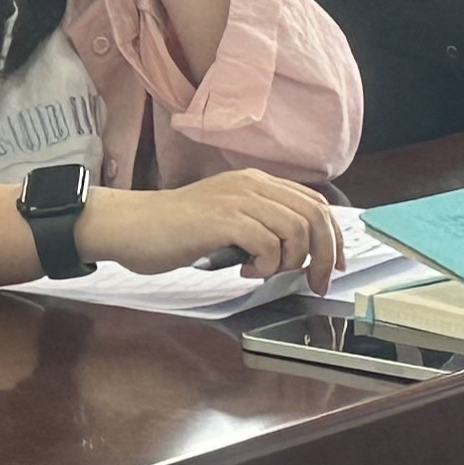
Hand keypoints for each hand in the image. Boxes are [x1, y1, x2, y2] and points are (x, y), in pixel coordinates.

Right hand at [74, 171, 339, 284]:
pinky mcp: (222, 219)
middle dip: (324, 254)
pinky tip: (244, 270)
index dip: (331, 237)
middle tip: (314, 282)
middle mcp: (252, 185)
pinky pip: (268, 243)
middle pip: (314, 215)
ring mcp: (237, 199)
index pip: (314, 203)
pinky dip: (266, 265)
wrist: (132, 225)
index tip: (331, 267)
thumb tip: (296, 252)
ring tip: (265, 272)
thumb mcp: (227, 220)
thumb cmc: (174, 230)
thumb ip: (258, 226)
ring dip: (290, 261)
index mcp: (256, 183)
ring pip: (296, 229)